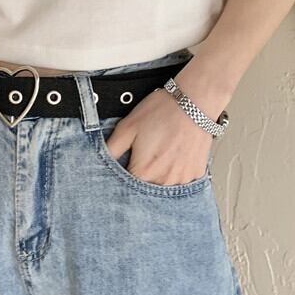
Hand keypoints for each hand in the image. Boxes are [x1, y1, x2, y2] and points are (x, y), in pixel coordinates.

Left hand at [105, 73, 227, 184]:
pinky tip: (172, 159)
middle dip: (140, 180)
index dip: (122, 179)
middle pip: (145, 192)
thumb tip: (99, 163)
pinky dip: (174, 176)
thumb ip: (111, 150)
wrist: (194, 103)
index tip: (126, 166)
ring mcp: (182, 181)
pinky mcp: (195, 176)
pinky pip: (180, 185)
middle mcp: (163, 182)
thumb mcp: (127, 127)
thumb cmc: (161, 111)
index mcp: (143, 172)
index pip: (125, 189)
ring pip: (163, 190)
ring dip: (157, 179)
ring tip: (159, 157)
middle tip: (144, 158)